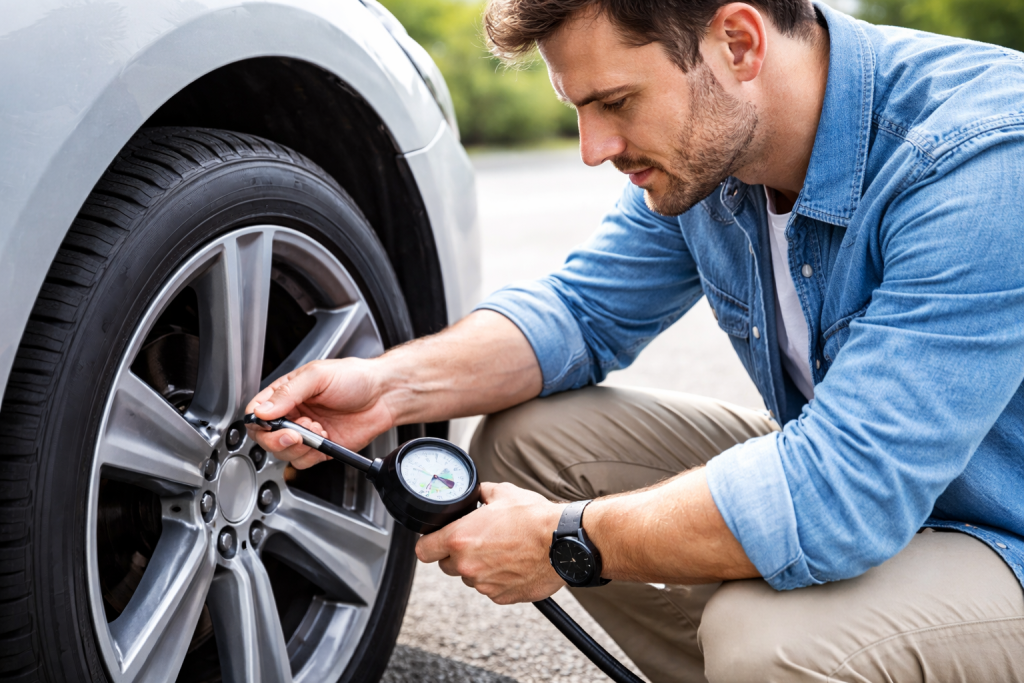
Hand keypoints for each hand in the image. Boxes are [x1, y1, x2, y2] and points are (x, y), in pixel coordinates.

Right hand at [244, 358, 392, 468]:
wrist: (384, 395)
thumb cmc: (355, 377)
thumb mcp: (317, 376)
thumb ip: (288, 393)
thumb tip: (263, 410)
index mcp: (287, 394)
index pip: (257, 412)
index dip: (259, 422)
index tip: (271, 423)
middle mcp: (293, 415)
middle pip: (266, 437)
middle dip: (278, 439)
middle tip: (297, 433)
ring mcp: (306, 433)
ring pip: (284, 452)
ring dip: (299, 446)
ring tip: (318, 429)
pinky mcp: (321, 449)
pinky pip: (304, 461)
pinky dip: (312, 455)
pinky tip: (325, 438)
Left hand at [415, 482, 566, 604]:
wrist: (563, 542)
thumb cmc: (534, 517)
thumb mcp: (502, 492)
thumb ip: (480, 494)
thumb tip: (476, 494)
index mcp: (460, 538)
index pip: (423, 550)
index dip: (429, 543)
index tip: (436, 540)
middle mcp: (468, 565)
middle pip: (446, 565)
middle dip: (457, 554)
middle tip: (478, 541)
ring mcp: (485, 584)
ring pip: (471, 577)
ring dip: (479, 567)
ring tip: (502, 550)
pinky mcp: (502, 597)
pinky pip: (491, 589)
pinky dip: (498, 579)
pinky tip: (513, 563)